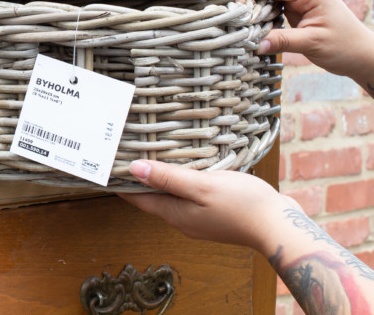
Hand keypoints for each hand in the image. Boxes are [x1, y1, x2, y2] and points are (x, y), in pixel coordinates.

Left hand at [124, 160, 373, 311]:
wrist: (280, 227)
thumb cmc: (242, 205)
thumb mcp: (201, 186)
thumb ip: (167, 178)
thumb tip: (133, 170)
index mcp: (175, 213)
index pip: (137, 199)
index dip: (120, 184)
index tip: (105, 169)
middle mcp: (182, 220)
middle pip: (152, 198)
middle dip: (138, 180)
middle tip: (123, 158)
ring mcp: (199, 220)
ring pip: (171, 197)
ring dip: (159, 180)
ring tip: (150, 159)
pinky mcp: (214, 215)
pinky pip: (189, 197)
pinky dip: (180, 183)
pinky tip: (186, 171)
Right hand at [238, 0, 373, 85]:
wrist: (361, 55)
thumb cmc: (344, 47)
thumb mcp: (312, 43)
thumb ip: (282, 41)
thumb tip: (255, 44)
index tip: (237, 10)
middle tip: (238, 19)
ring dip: (256, 7)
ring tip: (245, 24)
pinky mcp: (298, 9)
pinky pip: (274, 5)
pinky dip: (263, 14)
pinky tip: (257, 26)